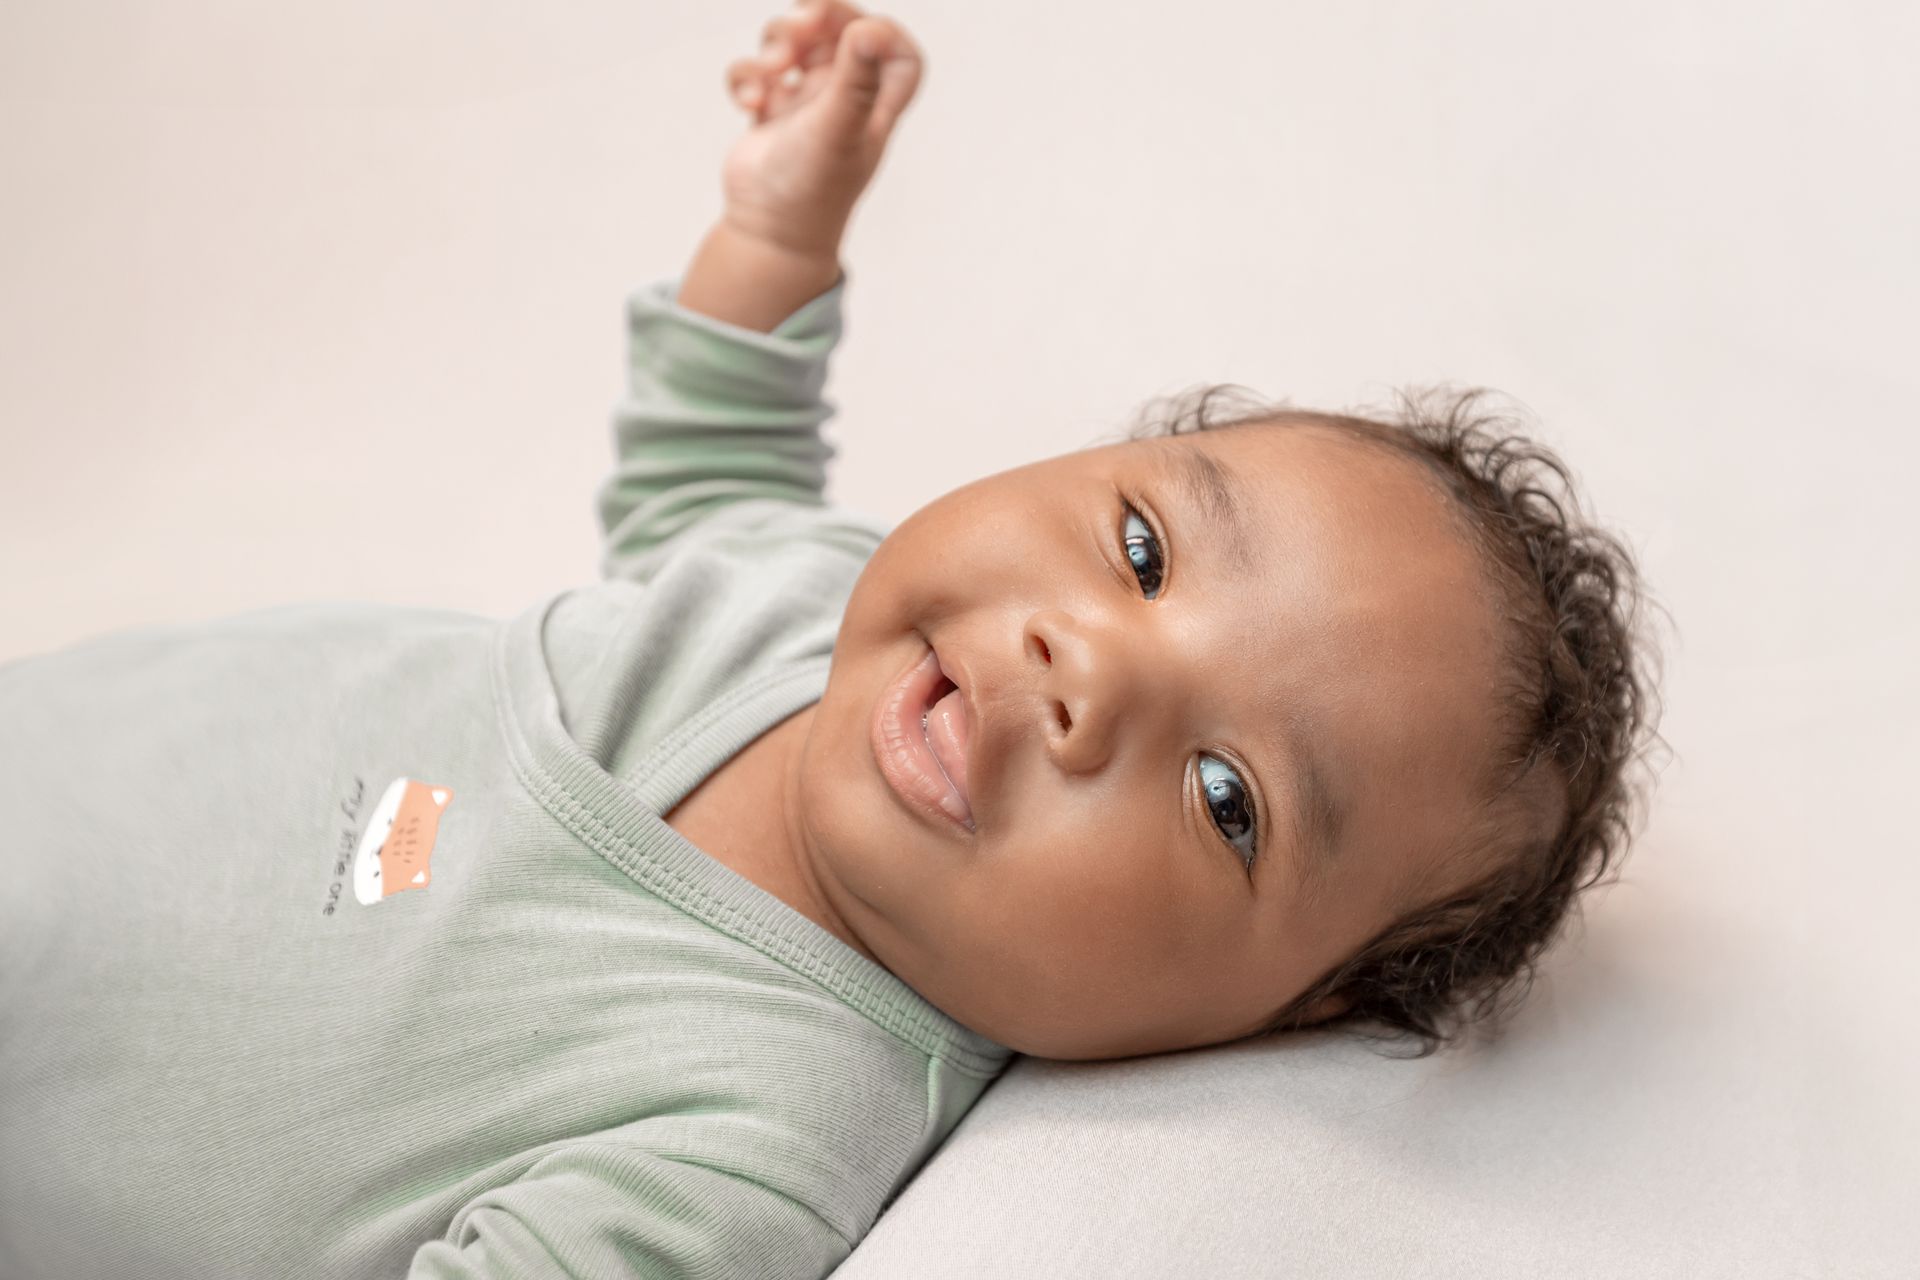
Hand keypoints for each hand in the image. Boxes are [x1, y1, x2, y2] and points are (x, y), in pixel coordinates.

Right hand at [719, 1, 924, 260]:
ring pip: (792, 42)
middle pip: (840, 30)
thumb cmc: (812, 190)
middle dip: (816, 17)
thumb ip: (855, 80)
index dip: (884, 33)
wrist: (769, 235)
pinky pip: (755, 72)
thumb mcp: (838, 129)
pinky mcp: (768, 113)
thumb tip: (869, 30)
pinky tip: (752, 103)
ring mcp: (804, 105)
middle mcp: (843, 100)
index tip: (856, 32)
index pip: (898, 54)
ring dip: (775, 43)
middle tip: (800, 26)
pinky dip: (747, 77)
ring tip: (772, 73)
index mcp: (874, 105)